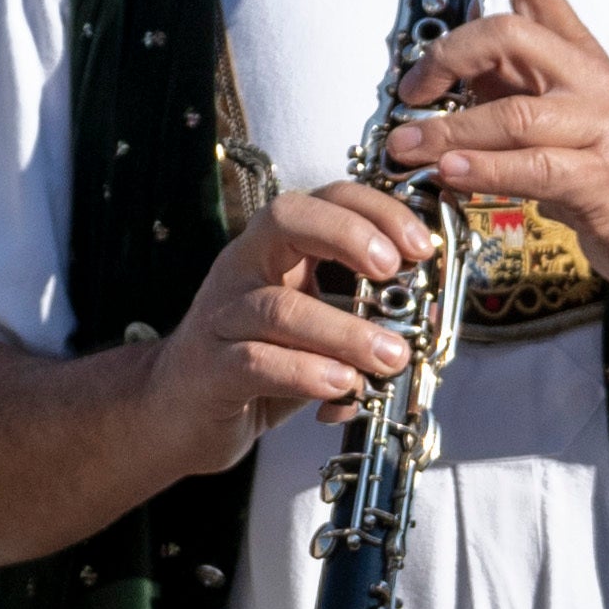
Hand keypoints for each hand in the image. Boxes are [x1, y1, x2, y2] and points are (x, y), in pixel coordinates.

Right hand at [147, 178, 428, 475]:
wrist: (178, 410)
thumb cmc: (261, 361)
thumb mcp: (315, 326)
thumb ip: (361, 314)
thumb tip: (431, 317)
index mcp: (276, 247)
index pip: (324, 198)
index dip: (374, 210)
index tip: (418, 246)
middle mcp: (244, 267)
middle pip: (287, 218)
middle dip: (349, 235)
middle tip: (396, 271)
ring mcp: (222, 316)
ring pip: (280, 306)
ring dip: (344, 331)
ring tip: (390, 356)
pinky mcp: (209, 369)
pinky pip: (255, 361)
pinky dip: (305, 373)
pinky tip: (342, 387)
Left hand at [384, 0, 608, 293]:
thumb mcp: (561, 116)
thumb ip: (513, 87)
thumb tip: (445, 72)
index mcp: (581, 56)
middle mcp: (591, 80)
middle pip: (511, 35)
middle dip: (448, 57)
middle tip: (412, 91)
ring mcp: (600, 128)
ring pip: (513, 113)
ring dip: (448, 132)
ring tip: (406, 147)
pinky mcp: (600, 179)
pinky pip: (533, 167)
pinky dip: (484, 169)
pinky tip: (450, 173)